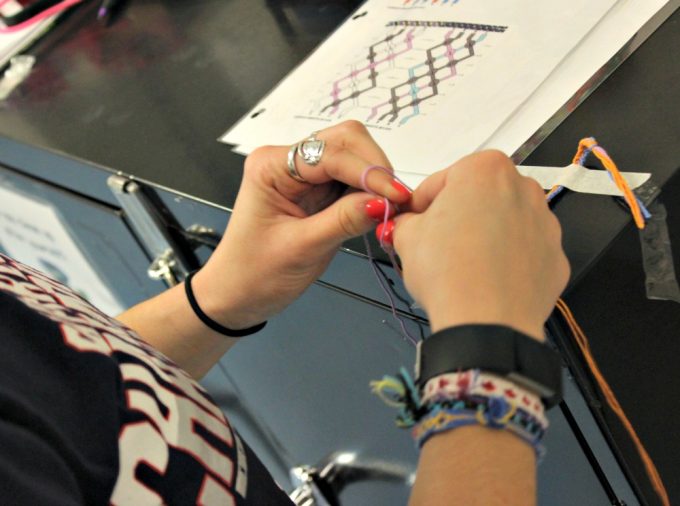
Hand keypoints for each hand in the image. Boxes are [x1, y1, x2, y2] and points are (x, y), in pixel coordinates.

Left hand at [192, 121, 410, 329]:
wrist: (237, 295)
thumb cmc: (255, 274)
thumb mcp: (302, 249)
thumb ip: (344, 221)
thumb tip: (385, 202)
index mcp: (271, 166)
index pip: (330, 153)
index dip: (368, 171)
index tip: (397, 196)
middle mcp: (287, 161)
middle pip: (345, 141)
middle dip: (375, 168)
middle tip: (397, 201)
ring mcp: (303, 174)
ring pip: (353, 156)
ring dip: (375, 179)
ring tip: (389, 208)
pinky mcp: (316, 190)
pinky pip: (351, 180)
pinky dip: (369, 191)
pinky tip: (378, 209)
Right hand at [393, 150, 568, 340]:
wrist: (486, 322)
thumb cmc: (449, 271)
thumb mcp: (407, 238)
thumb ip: (405, 221)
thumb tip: (406, 224)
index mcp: (485, 170)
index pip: (442, 180)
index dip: (421, 203)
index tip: (412, 219)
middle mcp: (523, 188)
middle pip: (478, 197)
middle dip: (457, 215)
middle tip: (435, 242)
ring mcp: (545, 223)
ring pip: (504, 222)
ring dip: (484, 236)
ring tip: (461, 264)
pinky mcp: (555, 257)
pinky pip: (524, 251)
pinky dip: (506, 260)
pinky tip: (485, 279)